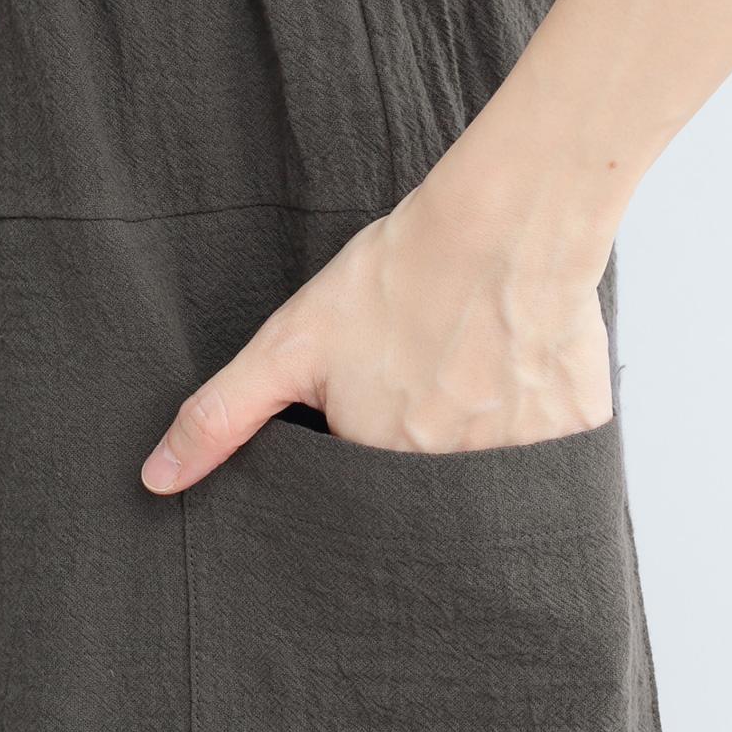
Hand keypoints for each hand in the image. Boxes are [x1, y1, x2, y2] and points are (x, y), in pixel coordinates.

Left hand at [139, 177, 614, 494]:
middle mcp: (450, 490)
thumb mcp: (289, 346)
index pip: (367, 505)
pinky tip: (523, 377)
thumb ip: (220, 417)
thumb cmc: (394, 279)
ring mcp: (520, 469)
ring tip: (476, 377)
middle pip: (430, 502)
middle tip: (434, 383)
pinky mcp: (575, 441)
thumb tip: (156, 480)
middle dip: (426, 458)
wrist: (504, 225)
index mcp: (379, 474)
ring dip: (483, 445)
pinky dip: (540, 431)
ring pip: (493, 484)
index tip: (384, 407)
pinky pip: (555, 463)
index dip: (368, 457)